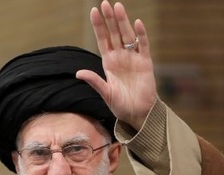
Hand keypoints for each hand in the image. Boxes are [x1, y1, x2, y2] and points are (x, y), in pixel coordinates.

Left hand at [76, 1, 156, 130]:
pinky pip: (143, 46)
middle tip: (105, 3)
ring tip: (118, 7)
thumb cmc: (120, 106)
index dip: (99, 26)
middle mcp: (121, 57)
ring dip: (123, 22)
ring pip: (128, 36)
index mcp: (109, 63)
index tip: (93, 11)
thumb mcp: (106, 93)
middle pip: (114, 34)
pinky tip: (137, 23)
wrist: (138, 114)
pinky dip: (141, 35)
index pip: (103, 40)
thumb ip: (94, 81)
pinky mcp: (145, 64)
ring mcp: (133, 59)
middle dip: (110, 19)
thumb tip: (78, 73)